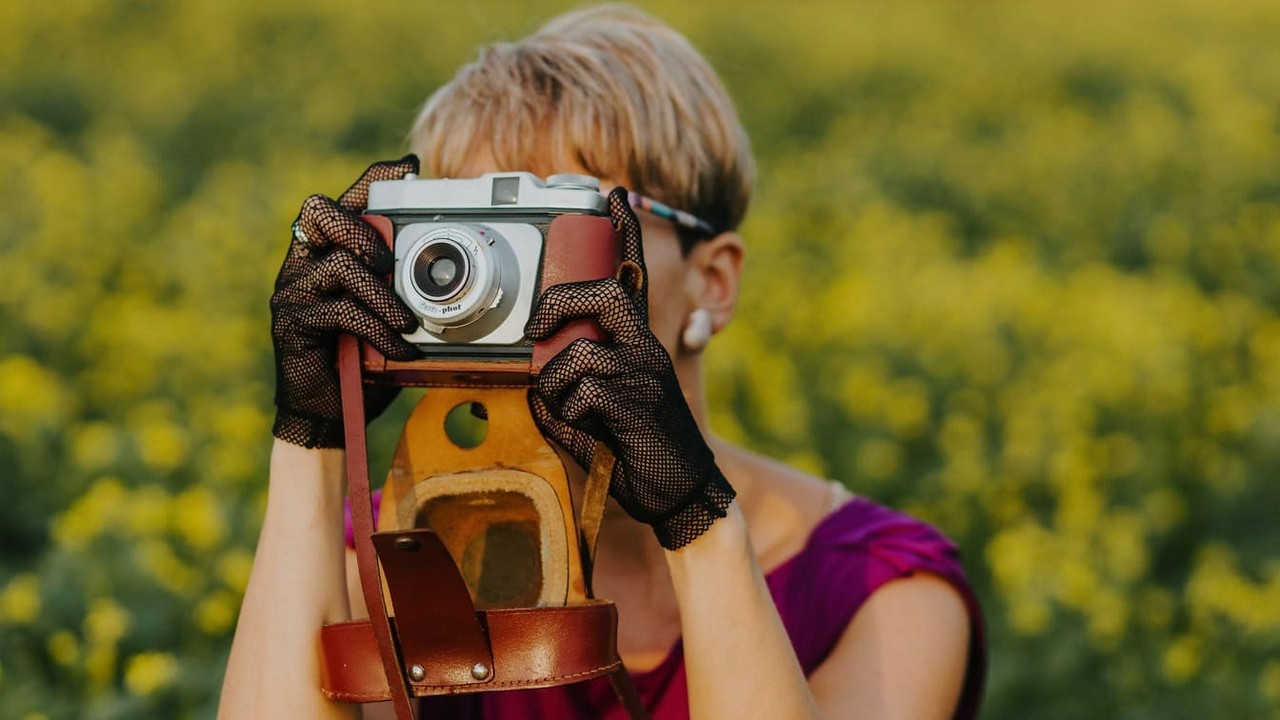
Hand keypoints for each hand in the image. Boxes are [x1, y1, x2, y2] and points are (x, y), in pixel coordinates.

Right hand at [270, 156, 420, 448]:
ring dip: (382, 294)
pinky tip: (397, 348)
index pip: (341, 201)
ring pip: (339, 266)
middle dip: (362, 227)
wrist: (327, 414)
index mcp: (326, 253)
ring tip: (407, 322)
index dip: (370, 178)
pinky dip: (377, 330)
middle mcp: (302, 263)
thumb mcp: (386, 316)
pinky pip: (341, 312)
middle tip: (391, 260)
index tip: (407, 167)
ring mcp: (292, 291)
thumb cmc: (360, 360)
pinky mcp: (292, 324)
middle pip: (319, 212)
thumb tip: (443, 265)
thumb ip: (399, 286)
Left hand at [526, 187, 735, 549]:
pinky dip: (569, 418)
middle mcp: (646, 346)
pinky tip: (588, 434)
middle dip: (557, 306)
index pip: (634, 277)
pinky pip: (579, 393)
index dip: (626, 233)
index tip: (614, 194)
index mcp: (640, 341)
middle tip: (535, 332)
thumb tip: (533, 382)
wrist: (680, 491)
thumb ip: (574, 388)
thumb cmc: (639, 449)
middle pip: (601, 293)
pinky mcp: (635, 401)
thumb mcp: (604, 410)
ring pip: (578, 353)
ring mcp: (643, 372)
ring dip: (559, 390)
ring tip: (576, 416)